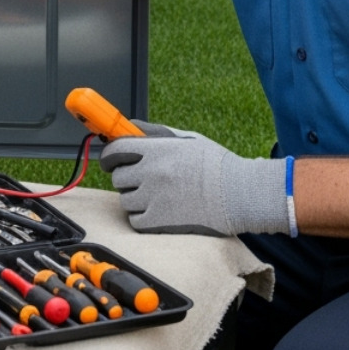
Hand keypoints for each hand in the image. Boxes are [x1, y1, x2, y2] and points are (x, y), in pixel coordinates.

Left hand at [99, 121, 288, 236]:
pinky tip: (161, 212)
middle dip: (127, 178)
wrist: (239, 194)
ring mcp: (153, 199)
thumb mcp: (186, 139)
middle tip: (145, 180)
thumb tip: (129, 126)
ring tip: (160, 196)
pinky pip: (135, 221)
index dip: (110, 156)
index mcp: (157, 150)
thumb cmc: (216, 165)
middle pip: (118, 177)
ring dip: (137, 199)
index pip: (114, 150)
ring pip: (126, 200)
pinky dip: (143, 218)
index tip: (111, 160)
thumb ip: (154, 133)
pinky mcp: (158, 223)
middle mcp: (151, 173)